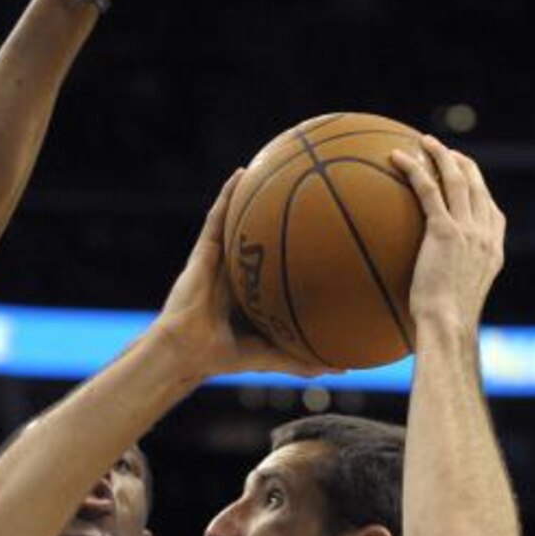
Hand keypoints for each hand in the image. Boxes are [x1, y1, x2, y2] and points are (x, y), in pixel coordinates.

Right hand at [155, 172, 330, 381]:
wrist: (189, 350)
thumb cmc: (224, 355)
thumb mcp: (273, 355)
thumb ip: (304, 359)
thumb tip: (345, 370)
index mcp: (254, 292)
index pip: (280, 265)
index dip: (301, 248)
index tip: (329, 233)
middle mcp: (239, 270)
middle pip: (264, 235)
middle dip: (284, 214)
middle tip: (313, 192)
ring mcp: (220, 258)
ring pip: (240, 220)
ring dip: (254, 193)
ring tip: (277, 165)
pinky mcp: (204, 251)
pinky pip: (217, 216)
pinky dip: (227, 194)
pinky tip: (241, 172)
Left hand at [391, 135, 504, 330]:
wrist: (449, 326)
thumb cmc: (446, 324)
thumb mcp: (458, 301)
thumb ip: (451, 284)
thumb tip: (430, 290)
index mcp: (493, 250)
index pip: (491, 210)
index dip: (478, 187)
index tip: (464, 176)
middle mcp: (486, 234)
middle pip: (477, 186)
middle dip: (461, 163)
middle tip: (442, 151)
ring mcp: (469, 230)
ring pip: (457, 179)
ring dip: (440, 155)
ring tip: (423, 142)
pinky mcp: (446, 231)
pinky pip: (429, 190)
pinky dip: (414, 169)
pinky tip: (397, 158)